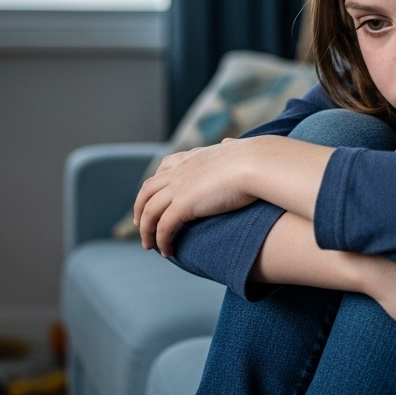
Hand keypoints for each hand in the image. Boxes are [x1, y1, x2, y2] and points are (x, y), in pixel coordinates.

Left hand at [133, 139, 256, 254]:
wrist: (256, 164)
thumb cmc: (256, 159)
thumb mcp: (237, 148)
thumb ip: (230, 147)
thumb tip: (230, 142)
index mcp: (192, 157)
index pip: (164, 166)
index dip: (155, 183)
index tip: (152, 196)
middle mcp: (180, 170)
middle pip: (148, 189)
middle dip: (139, 207)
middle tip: (139, 224)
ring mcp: (179, 187)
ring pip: (149, 211)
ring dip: (146, 230)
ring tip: (149, 245)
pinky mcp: (183, 205)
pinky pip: (163, 227)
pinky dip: (161, 240)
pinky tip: (166, 251)